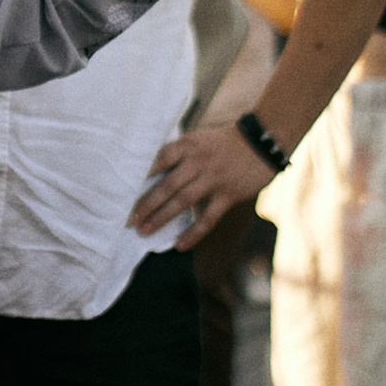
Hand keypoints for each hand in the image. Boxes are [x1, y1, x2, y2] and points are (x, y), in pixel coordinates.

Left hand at [135, 123, 273, 248]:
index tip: (122, 190)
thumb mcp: (198, 139)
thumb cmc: (224, 142)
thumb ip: (179, 154)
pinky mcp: (228, 195)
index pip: (158, 160)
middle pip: (167, 186)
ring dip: (162, 218)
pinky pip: (208, 218)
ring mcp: (214, 179)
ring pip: (183, 202)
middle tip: (129, 219)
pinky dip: (193, 233)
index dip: (140, 176)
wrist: (262, 142)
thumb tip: (151, 172)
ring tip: (145, 231)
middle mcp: (198, 162)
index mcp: (188, 146)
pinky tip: (180, 245)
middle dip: (146, 204)